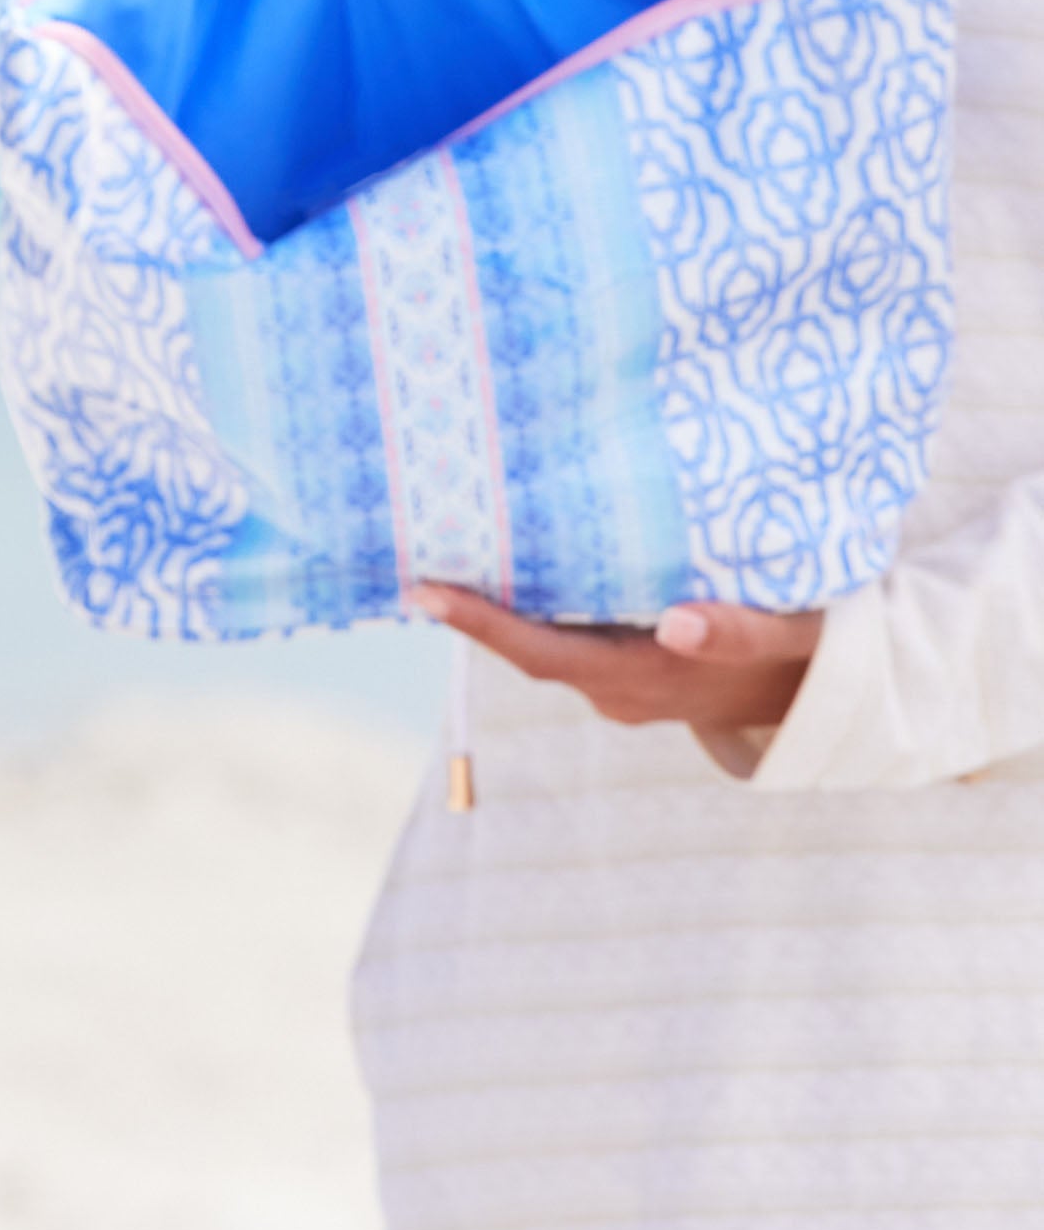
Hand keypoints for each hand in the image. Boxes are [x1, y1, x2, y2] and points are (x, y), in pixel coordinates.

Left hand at [407, 585, 823, 732]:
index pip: (541, 653)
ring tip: (449, 538)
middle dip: (470, 605)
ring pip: (544, 637)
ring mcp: (616, 682)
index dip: (481, 624)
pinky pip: (567, 631)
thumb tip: (679, 623)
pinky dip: (539, 599)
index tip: (425, 590)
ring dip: (501, 599)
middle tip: (412, 549)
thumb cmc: (802, 649)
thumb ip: (738, 629)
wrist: (818, 692)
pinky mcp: (624, 666)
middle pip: (526, 644)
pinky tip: (514, 553)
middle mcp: (615, 687)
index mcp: (642, 677)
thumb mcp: (787, 634)